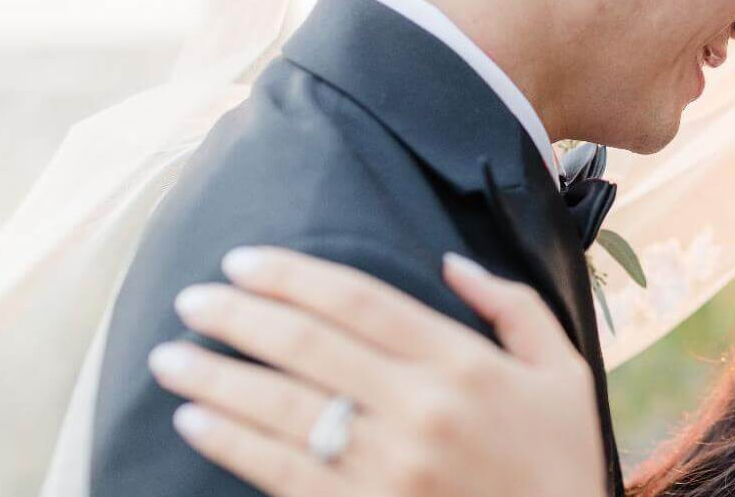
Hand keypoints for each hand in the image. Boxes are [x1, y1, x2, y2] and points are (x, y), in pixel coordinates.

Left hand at [148, 246, 606, 496]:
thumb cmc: (562, 461)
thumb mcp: (565, 373)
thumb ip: (514, 309)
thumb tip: (450, 263)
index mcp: (465, 365)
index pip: (358, 301)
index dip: (291, 276)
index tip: (242, 261)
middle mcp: (421, 409)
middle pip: (307, 346)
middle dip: (236, 317)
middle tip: (190, 300)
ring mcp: (388, 468)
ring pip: (280, 408)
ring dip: (214, 377)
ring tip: (169, 358)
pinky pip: (280, 472)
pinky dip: (229, 442)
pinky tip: (193, 420)